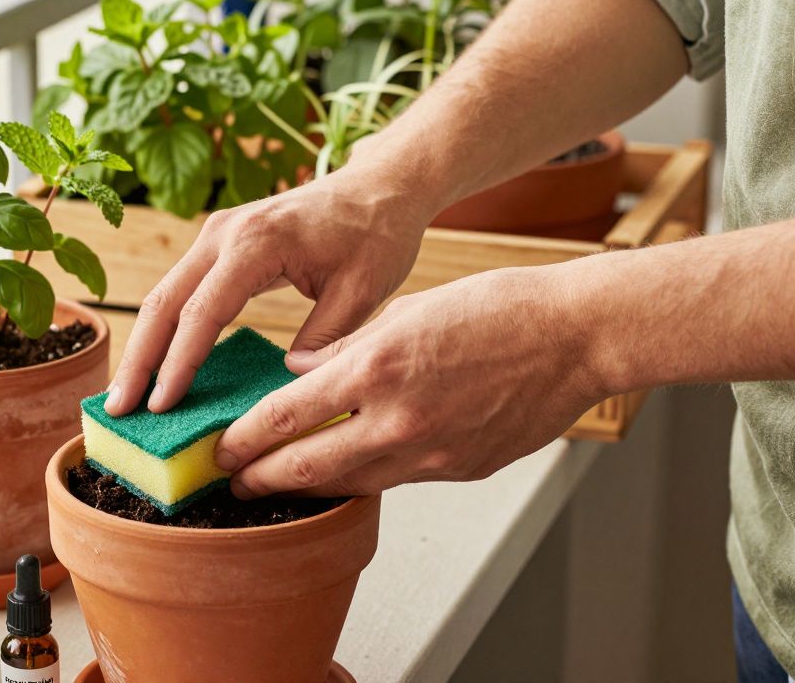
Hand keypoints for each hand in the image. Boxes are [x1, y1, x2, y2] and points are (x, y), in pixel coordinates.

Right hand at [104, 164, 437, 415]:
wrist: (380, 185)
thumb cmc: (375, 234)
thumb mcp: (361, 292)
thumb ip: (321, 339)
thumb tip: (283, 385)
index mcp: (257, 243)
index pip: (203, 312)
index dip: (178, 363)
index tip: (162, 406)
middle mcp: (224, 233)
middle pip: (163, 302)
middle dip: (139, 359)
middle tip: (119, 410)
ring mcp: (216, 234)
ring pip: (164, 295)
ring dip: (144, 346)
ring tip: (125, 397)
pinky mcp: (219, 242)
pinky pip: (182, 289)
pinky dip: (164, 329)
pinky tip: (156, 365)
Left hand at [215, 266, 606, 497]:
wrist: (576, 336)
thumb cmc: (496, 308)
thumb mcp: (405, 311)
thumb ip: (345, 349)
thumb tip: (298, 372)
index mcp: (374, 368)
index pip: (283, 417)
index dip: (242, 441)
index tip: (218, 450)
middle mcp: (396, 419)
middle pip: (305, 466)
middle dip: (261, 479)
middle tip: (234, 483)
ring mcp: (430, 453)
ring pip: (349, 482)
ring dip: (309, 485)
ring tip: (280, 482)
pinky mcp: (459, 470)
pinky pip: (395, 481)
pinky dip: (364, 476)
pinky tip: (348, 470)